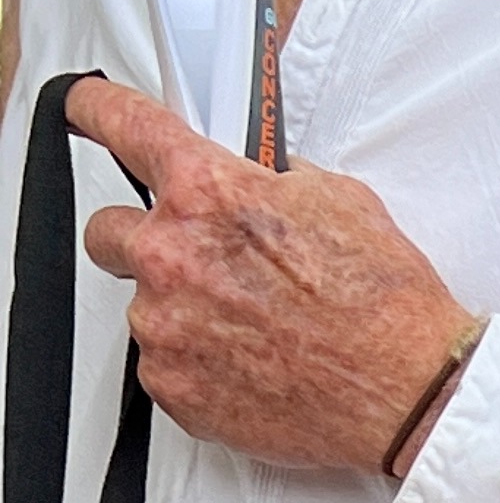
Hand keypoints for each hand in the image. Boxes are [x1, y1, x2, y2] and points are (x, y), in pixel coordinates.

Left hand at [67, 78, 473, 476]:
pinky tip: (256, 362)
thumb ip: (275, 182)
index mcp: (207, 193)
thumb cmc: (385, 305)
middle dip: (149, 240)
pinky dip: (201, 362)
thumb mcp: (343, 202)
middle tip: (207, 262)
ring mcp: (164, 324)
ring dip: (186, 309)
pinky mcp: (172, 385)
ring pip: (146, 305)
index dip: (97, 112)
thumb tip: (261, 183)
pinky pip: (165, 364)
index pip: (122, 125)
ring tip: (257, 328)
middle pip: (109, 231)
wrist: (410, 390)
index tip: (86, 112)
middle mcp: (170, 255)